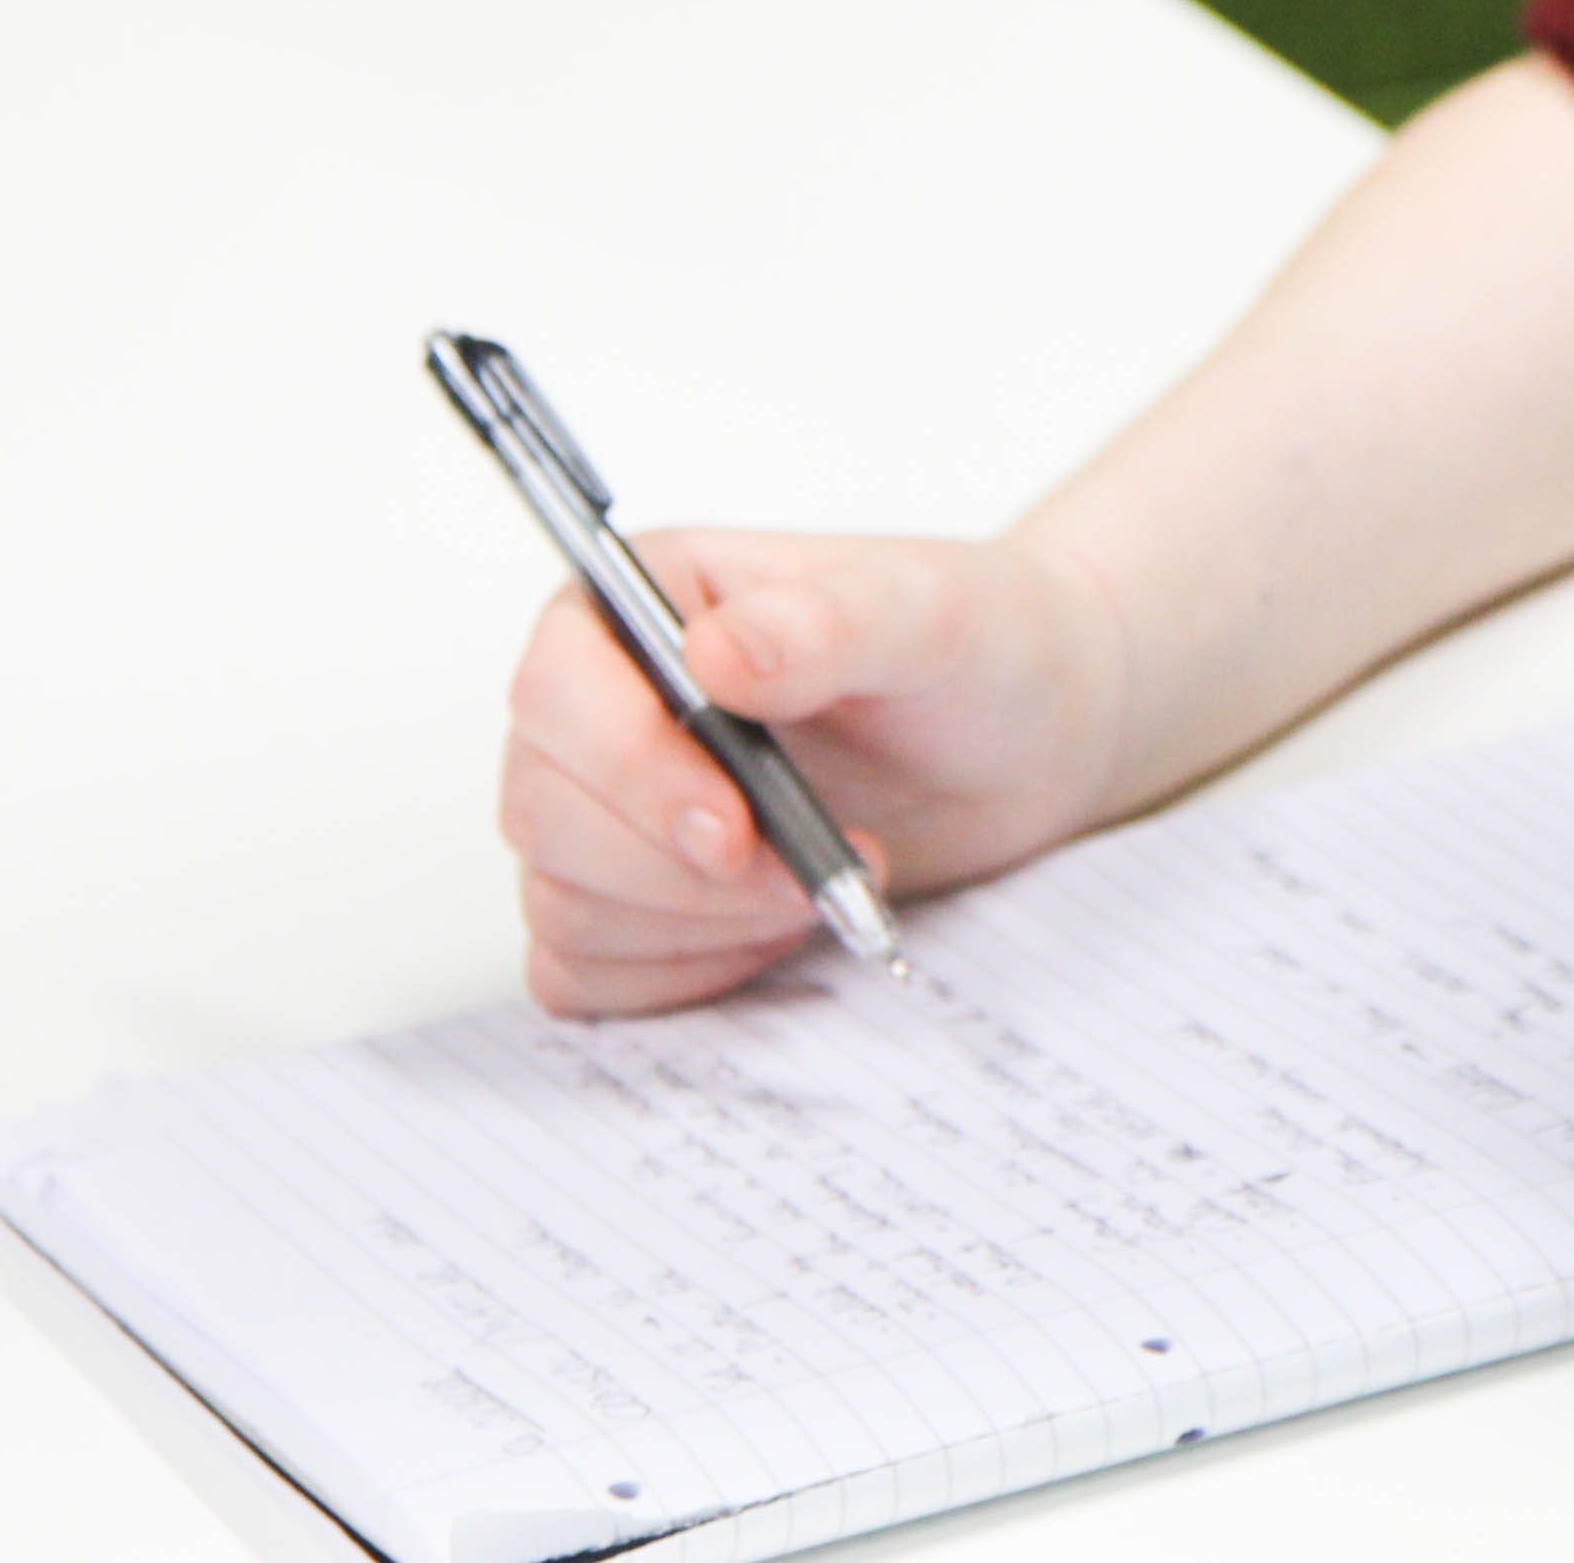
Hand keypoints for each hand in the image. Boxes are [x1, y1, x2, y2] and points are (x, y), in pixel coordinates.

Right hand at [494, 524, 1130, 1014]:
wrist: (1029, 734)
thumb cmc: (977, 647)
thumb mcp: (928, 613)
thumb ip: (825, 623)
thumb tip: (711, 656)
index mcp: (641, 600)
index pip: (556, 690)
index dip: (625, 771)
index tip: (730, 830)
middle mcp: (602, 702)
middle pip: (544, 811)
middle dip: (674, 872)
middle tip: (805, 876)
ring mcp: (607, 807)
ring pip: (563, 901)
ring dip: (693, 927)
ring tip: (818, 888)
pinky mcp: (631, 897)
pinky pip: (582, 971)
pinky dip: (676, 974)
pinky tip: (774, 933)